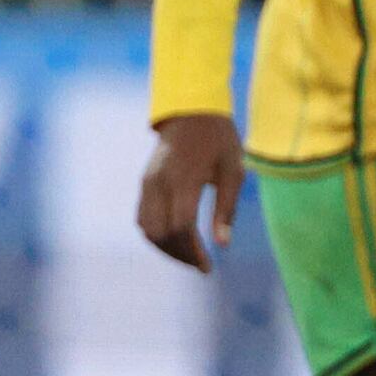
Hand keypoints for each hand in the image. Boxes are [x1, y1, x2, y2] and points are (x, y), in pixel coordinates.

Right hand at [136, 112, 244, 271]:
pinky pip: (142, 217)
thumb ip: (226, 208)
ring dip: (166, 248)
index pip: (181, 227)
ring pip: (147, 228)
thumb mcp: (233, 170)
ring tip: (188, 254)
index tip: (208, 267)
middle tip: (200, 265)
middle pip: (161, 233)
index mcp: (185, 178)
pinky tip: (175, 239)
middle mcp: (160, 182)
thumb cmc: (219, 139)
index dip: (193, 252)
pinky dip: (156, 234)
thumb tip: (222, 245)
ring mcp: (148, 182)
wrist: (191, 108)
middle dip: (180, 255)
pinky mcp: (145, 182)